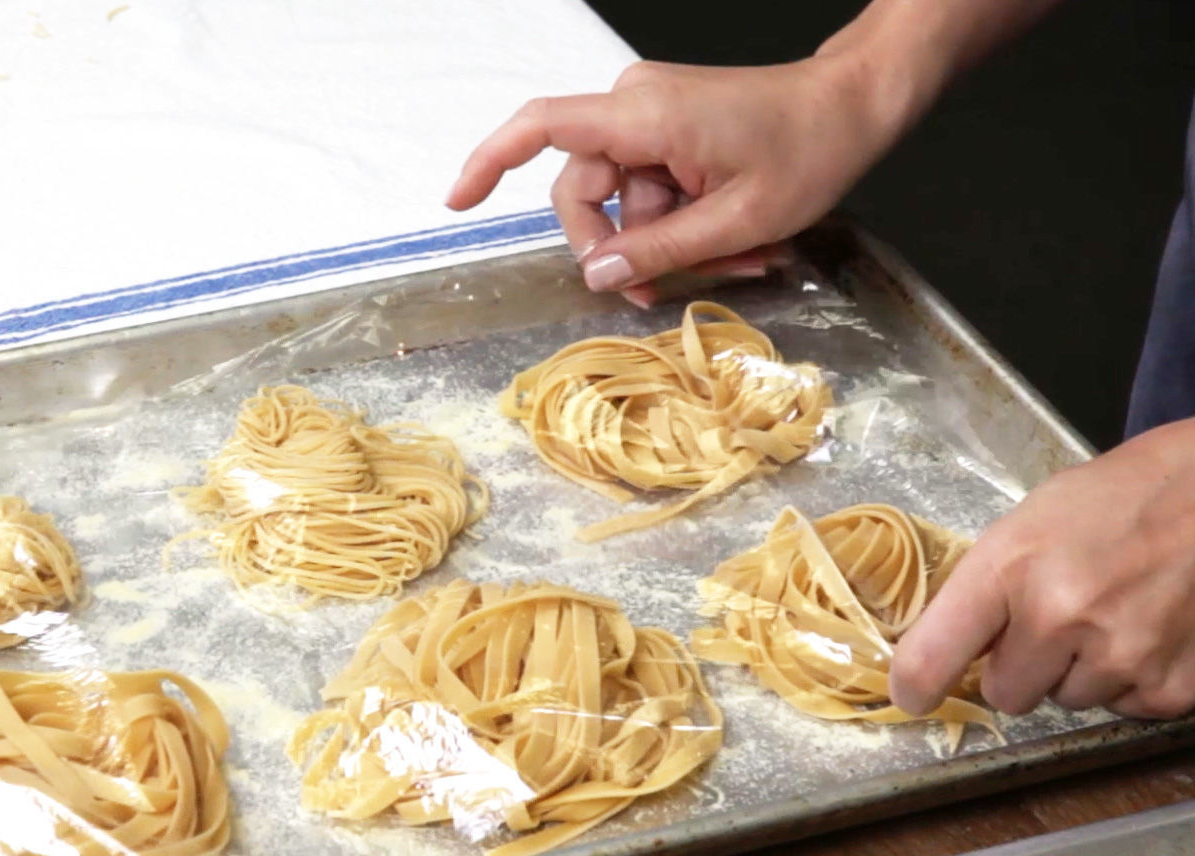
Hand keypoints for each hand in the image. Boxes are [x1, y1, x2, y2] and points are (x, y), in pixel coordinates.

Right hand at [446, 56, 915, 307]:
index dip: (490, 163)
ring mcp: (654, 116)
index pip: (542, 127)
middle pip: (585, 189)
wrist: (854, 106)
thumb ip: (657, 250)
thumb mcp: (734, 221)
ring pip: (626, 199)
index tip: (458, 201)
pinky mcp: (673, 130)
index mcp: (644, 115)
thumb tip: (594, 275)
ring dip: (666, 241)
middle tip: (654, 293)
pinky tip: (732, 239)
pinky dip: (682, 222)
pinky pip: (653, 188)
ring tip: (734, 259)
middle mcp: (637, 105)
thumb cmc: (809, 151)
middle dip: (618, 247)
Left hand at [890, 417, 1194, 718]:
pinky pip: (1123, 708)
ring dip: (1078, 671)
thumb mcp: (1025, 526)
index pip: (933, 656)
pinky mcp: (1169, 688)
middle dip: (1021, 667)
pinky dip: (1129, 680)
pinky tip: (1146, 629)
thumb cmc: (1111, 502)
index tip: (913, 693)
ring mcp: (1120, 656)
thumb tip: (945, 652)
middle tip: (1051, 624)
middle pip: (1005, 694)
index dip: (916, 684)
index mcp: (1009, 569)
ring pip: (1067, 702)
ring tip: (1108, 614)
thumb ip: (984, 589)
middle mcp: (1059, 617)